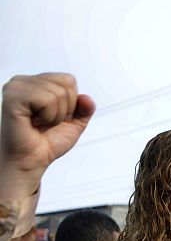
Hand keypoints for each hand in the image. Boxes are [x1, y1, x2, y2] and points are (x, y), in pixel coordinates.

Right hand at [0, 73, 94, 197]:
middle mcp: (23, 82)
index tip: (54, 117)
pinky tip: (34, 122)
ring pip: (58, 92)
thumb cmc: (46, 142)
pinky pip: (46, 100)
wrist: (31, 160)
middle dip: (64, 110)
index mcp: (35, 83)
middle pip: (65, 84)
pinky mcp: (13, 98)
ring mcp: (16, 88)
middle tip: (46, 122)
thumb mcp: (74, 124)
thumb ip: (84, 109)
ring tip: (39, 123)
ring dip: (55, 115)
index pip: (68, 79)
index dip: (70, 103)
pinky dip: (47, 116)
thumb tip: (87, 98)